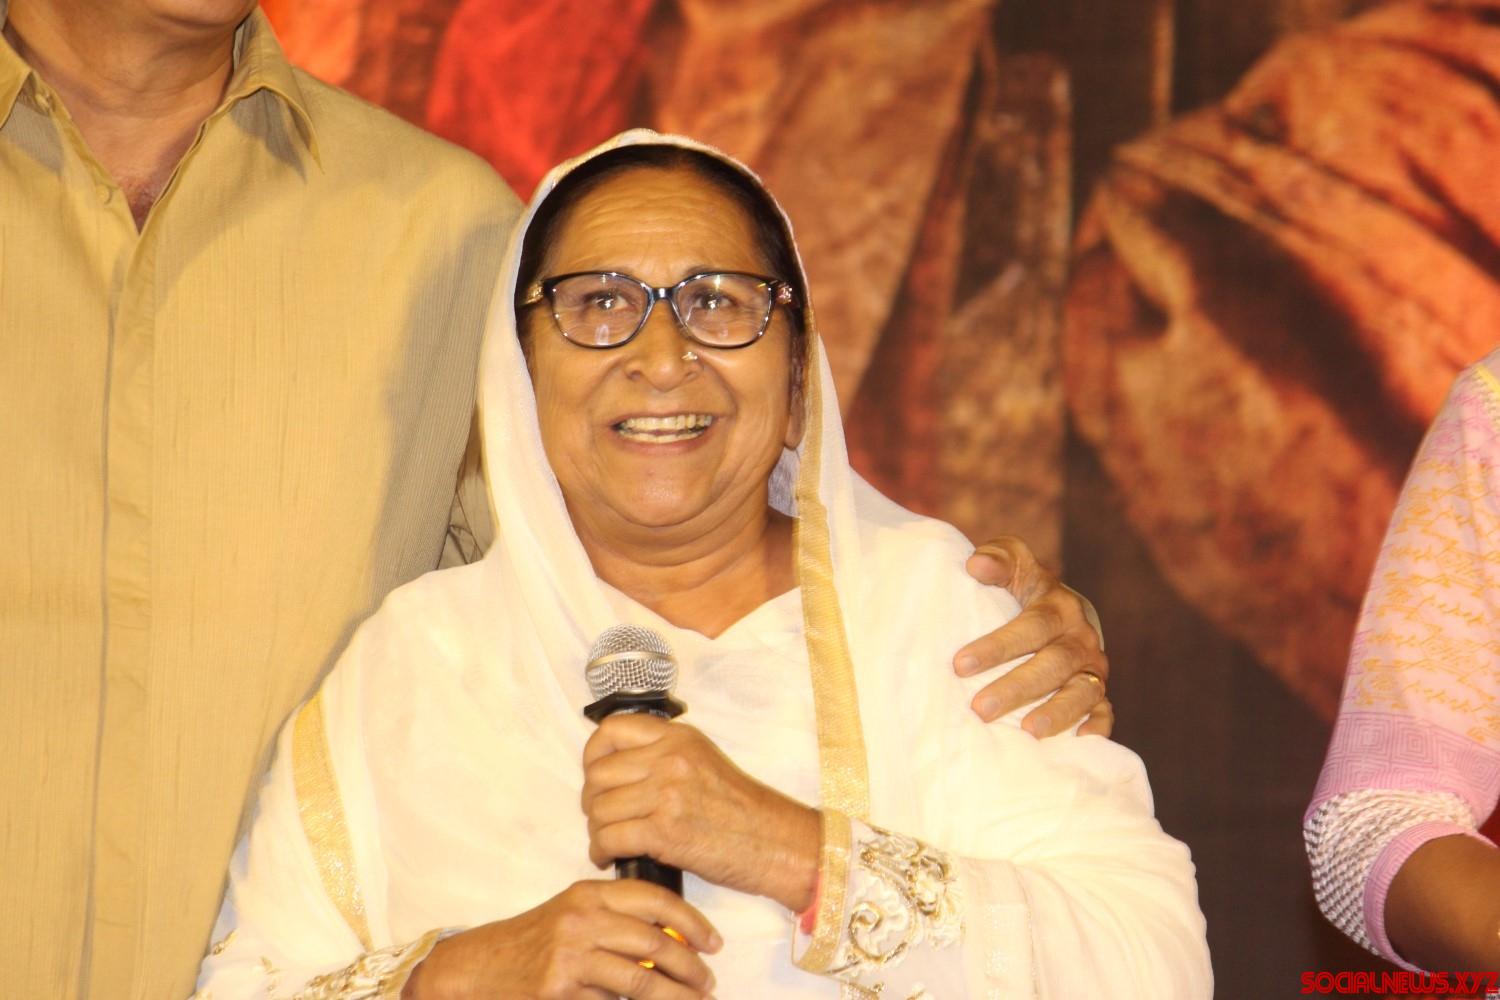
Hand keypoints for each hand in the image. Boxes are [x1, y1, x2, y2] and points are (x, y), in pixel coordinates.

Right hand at [401, 879, 719, 999]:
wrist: (480, 966)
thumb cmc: (534, 941)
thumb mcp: (574, 913)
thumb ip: (617, 918)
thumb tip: (675, 938)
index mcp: (590, 894)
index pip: (655, 900)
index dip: (693, 922)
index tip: (713, 943)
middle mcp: (582, 919)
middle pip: (656, 942)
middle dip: (691, 967)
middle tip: (708, 982)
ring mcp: (570, 956)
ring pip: (642, 980)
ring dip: (677, 996)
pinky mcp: (561, 990)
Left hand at [581, 714, 820, 912]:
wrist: (773, 841)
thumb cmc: (740, 808)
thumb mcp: (703, 759)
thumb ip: (663, 754)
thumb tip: (614, 767)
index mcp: (678, 737)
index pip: (611, 731)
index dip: (593, 755)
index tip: (595, 775)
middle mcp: (670, 759)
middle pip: (598, 773)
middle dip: (591, 799)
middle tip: (601, 817)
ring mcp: (667, 794)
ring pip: (600, 808)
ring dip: (596, 829)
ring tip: (607, 841)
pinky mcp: (665, 831)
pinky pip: (609, 838)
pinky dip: (601, 851)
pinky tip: (610, 857)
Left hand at [954, 535, 1111, 737]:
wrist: (1064, 614)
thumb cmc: (1026, 589)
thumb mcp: (1015, 564)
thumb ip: (998, 558)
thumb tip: (975, 565)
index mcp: (1060, 607)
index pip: (1032, 626)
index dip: (998, 646)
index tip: (960, 664)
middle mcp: (1081, 639)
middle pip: (1053, 665)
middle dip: (1017, 688)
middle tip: (980, 709)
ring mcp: (1093, 669)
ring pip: (1081, 693)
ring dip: (1056, 713)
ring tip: (1027, 732)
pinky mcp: (1100, 695)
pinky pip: (1104, 713)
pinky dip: (1096, 727)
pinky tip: (1078, 743)